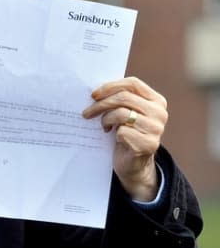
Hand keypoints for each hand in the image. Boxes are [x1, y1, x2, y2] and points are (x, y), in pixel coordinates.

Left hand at [83, 77, 167, 201]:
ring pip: (122, 113)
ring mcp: (156, 129)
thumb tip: (96, 92)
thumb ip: (119, 100)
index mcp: (156, 101)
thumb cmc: (126, 134)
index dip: (110, 86)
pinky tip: (115, 138)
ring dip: (106, 120)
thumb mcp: (125, 113)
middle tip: (87, 113)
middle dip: (101, 104)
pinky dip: (114, 134)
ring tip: (104, 126)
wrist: (133, 164)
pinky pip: (122, 132)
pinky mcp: (149, 144)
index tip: (93, 95)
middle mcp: (160, 113)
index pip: (133, 84)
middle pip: (124, 98)